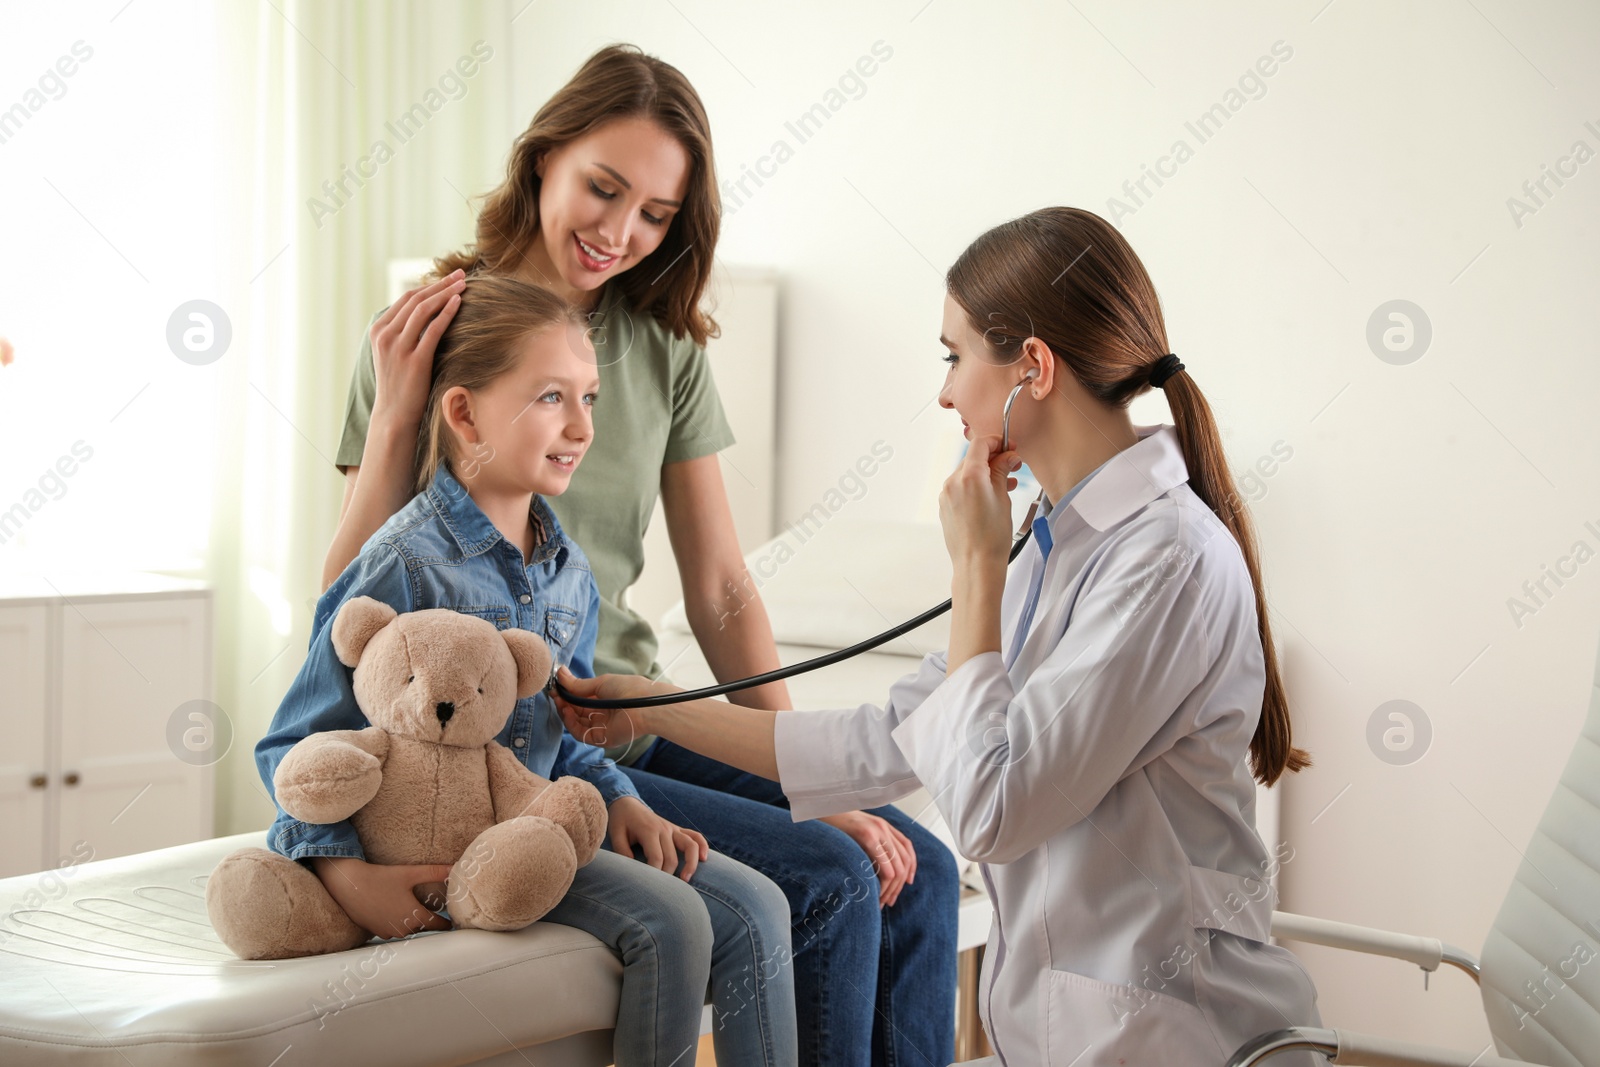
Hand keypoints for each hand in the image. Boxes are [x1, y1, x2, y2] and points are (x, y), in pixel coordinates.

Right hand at [310, 856, 454, 938]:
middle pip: (421, 926)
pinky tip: (395, 912)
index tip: (452, 924)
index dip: (446, 923)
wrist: (349, 885)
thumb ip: (434, 872)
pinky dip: (396, 923)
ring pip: (406, 929)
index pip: (437, 924)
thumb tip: (454, 868)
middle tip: (434, 912)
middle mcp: (402, 928)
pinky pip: (392, 930)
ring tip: (414, 912)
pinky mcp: (375, 931)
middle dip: (428, 920)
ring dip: (411, 922)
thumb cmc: (380, 878)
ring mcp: (388, 932)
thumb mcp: (410, 873)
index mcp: (414, 916)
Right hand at [368, 270, 465, 433]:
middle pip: (415, 299)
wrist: (394, 415)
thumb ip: (404, 333)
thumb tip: (427, 314)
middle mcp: (385, 335)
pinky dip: (446, 313)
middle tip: (461, 275)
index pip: (406, 298)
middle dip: (440, 284)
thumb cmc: (400, 385)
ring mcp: (398, 347)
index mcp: (378, 330)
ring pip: (423, 310)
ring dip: (445, 294)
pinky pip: (433, 330)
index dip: (429, 286)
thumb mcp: (394, 354)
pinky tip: (459, 303)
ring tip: (464, 285)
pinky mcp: (414, 360)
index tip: (449, 279)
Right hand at [552, 666, 665, 750]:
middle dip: (564, 703)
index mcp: (605, 699)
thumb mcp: (600, 682)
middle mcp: (602, 714)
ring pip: (577, 723)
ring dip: (566, 713)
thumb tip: (559, 672)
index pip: (581, 700)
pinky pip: (581, 734)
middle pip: (577, 712)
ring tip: (560, 702)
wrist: (643, 705)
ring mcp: (601, 727)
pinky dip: (571, 724)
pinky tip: (568, 712)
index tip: (556, 688)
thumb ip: (578, 683)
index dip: (568, 694)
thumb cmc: (627, 689)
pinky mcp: (601, 739)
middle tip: (555, 694)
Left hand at [606, 796, 708, 881]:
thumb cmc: (621, 821)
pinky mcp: (677, 829)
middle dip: (668, 876)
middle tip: (661, 891)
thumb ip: (622, 852)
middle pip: (672, 857)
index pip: (657, 858)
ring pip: (690, 845)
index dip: (654, 874)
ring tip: (686, 880)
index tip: (648, 886)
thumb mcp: (615, 835)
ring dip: (691, 864)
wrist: (627, 804)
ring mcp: (673, 828)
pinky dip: (702, 846)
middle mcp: (664, 829)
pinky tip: (704, 859)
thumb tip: (633, 871)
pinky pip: (695, 836)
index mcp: (649, 830)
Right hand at [820, 810, 917, 907]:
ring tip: (879, 901)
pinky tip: (874, 894)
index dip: (911, 868)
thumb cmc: (831, 824)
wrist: (818, 808)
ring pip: (896, 870)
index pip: (907, 848)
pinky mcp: (867, 836)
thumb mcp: (854, 830)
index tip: (906, 883)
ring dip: (890, 890)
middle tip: (888, 901)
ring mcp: (877, 831)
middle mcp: (883, 827)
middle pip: (904, 862)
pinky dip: (883, 886)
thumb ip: (868, 842)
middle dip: (898, 886)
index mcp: (882, 825)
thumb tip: (877, 868)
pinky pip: (885, 868)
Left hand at [938, 433, 1018, 569]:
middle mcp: (953, 482)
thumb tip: (1007, 456)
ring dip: (985, 473)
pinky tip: (990, 496)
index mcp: (969, 476)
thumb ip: (1002, 471)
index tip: (1009, 448)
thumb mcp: (1003, 497)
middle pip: (973, 458)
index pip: (980, 444)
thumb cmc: (992, 536)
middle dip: (993, 458)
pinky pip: (960, 487)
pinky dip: (975, 486)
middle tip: (1012, 465)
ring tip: (1005, 483)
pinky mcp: (945, 506)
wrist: (977, 563)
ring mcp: (946, 494)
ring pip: (966, 473)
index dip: (997, 442)